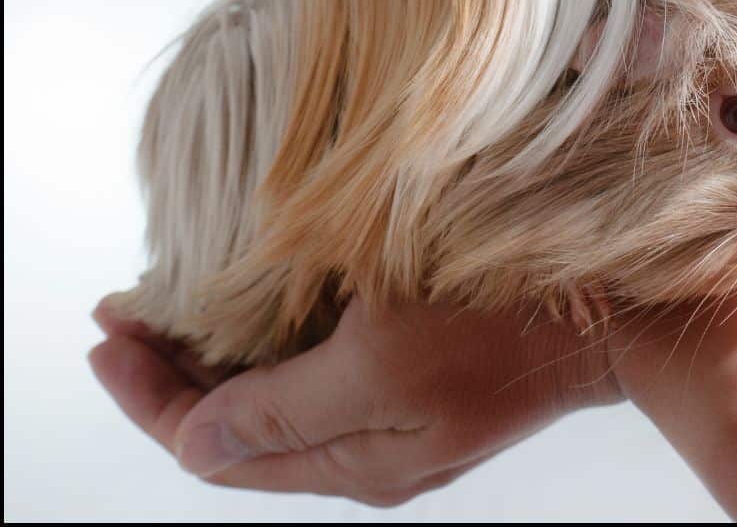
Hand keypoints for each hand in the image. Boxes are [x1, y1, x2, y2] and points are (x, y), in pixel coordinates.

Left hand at [89, 293, 621, 505]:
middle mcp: (359, 450)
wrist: (598, 321)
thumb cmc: (496, 334)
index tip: (105, 336)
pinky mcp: (408, 381)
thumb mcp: (382, 368)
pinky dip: (267, 346)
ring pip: (271, 399)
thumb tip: (192, 441)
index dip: (148, 395)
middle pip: (235, 424)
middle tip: (123, 314)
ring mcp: (387, 417)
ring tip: (169, 310)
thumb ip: (285, 408)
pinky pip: (312, 376)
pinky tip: (252, 311)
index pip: (212, 443)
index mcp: (349, 459)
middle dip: (170, 374)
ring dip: (215, 358)